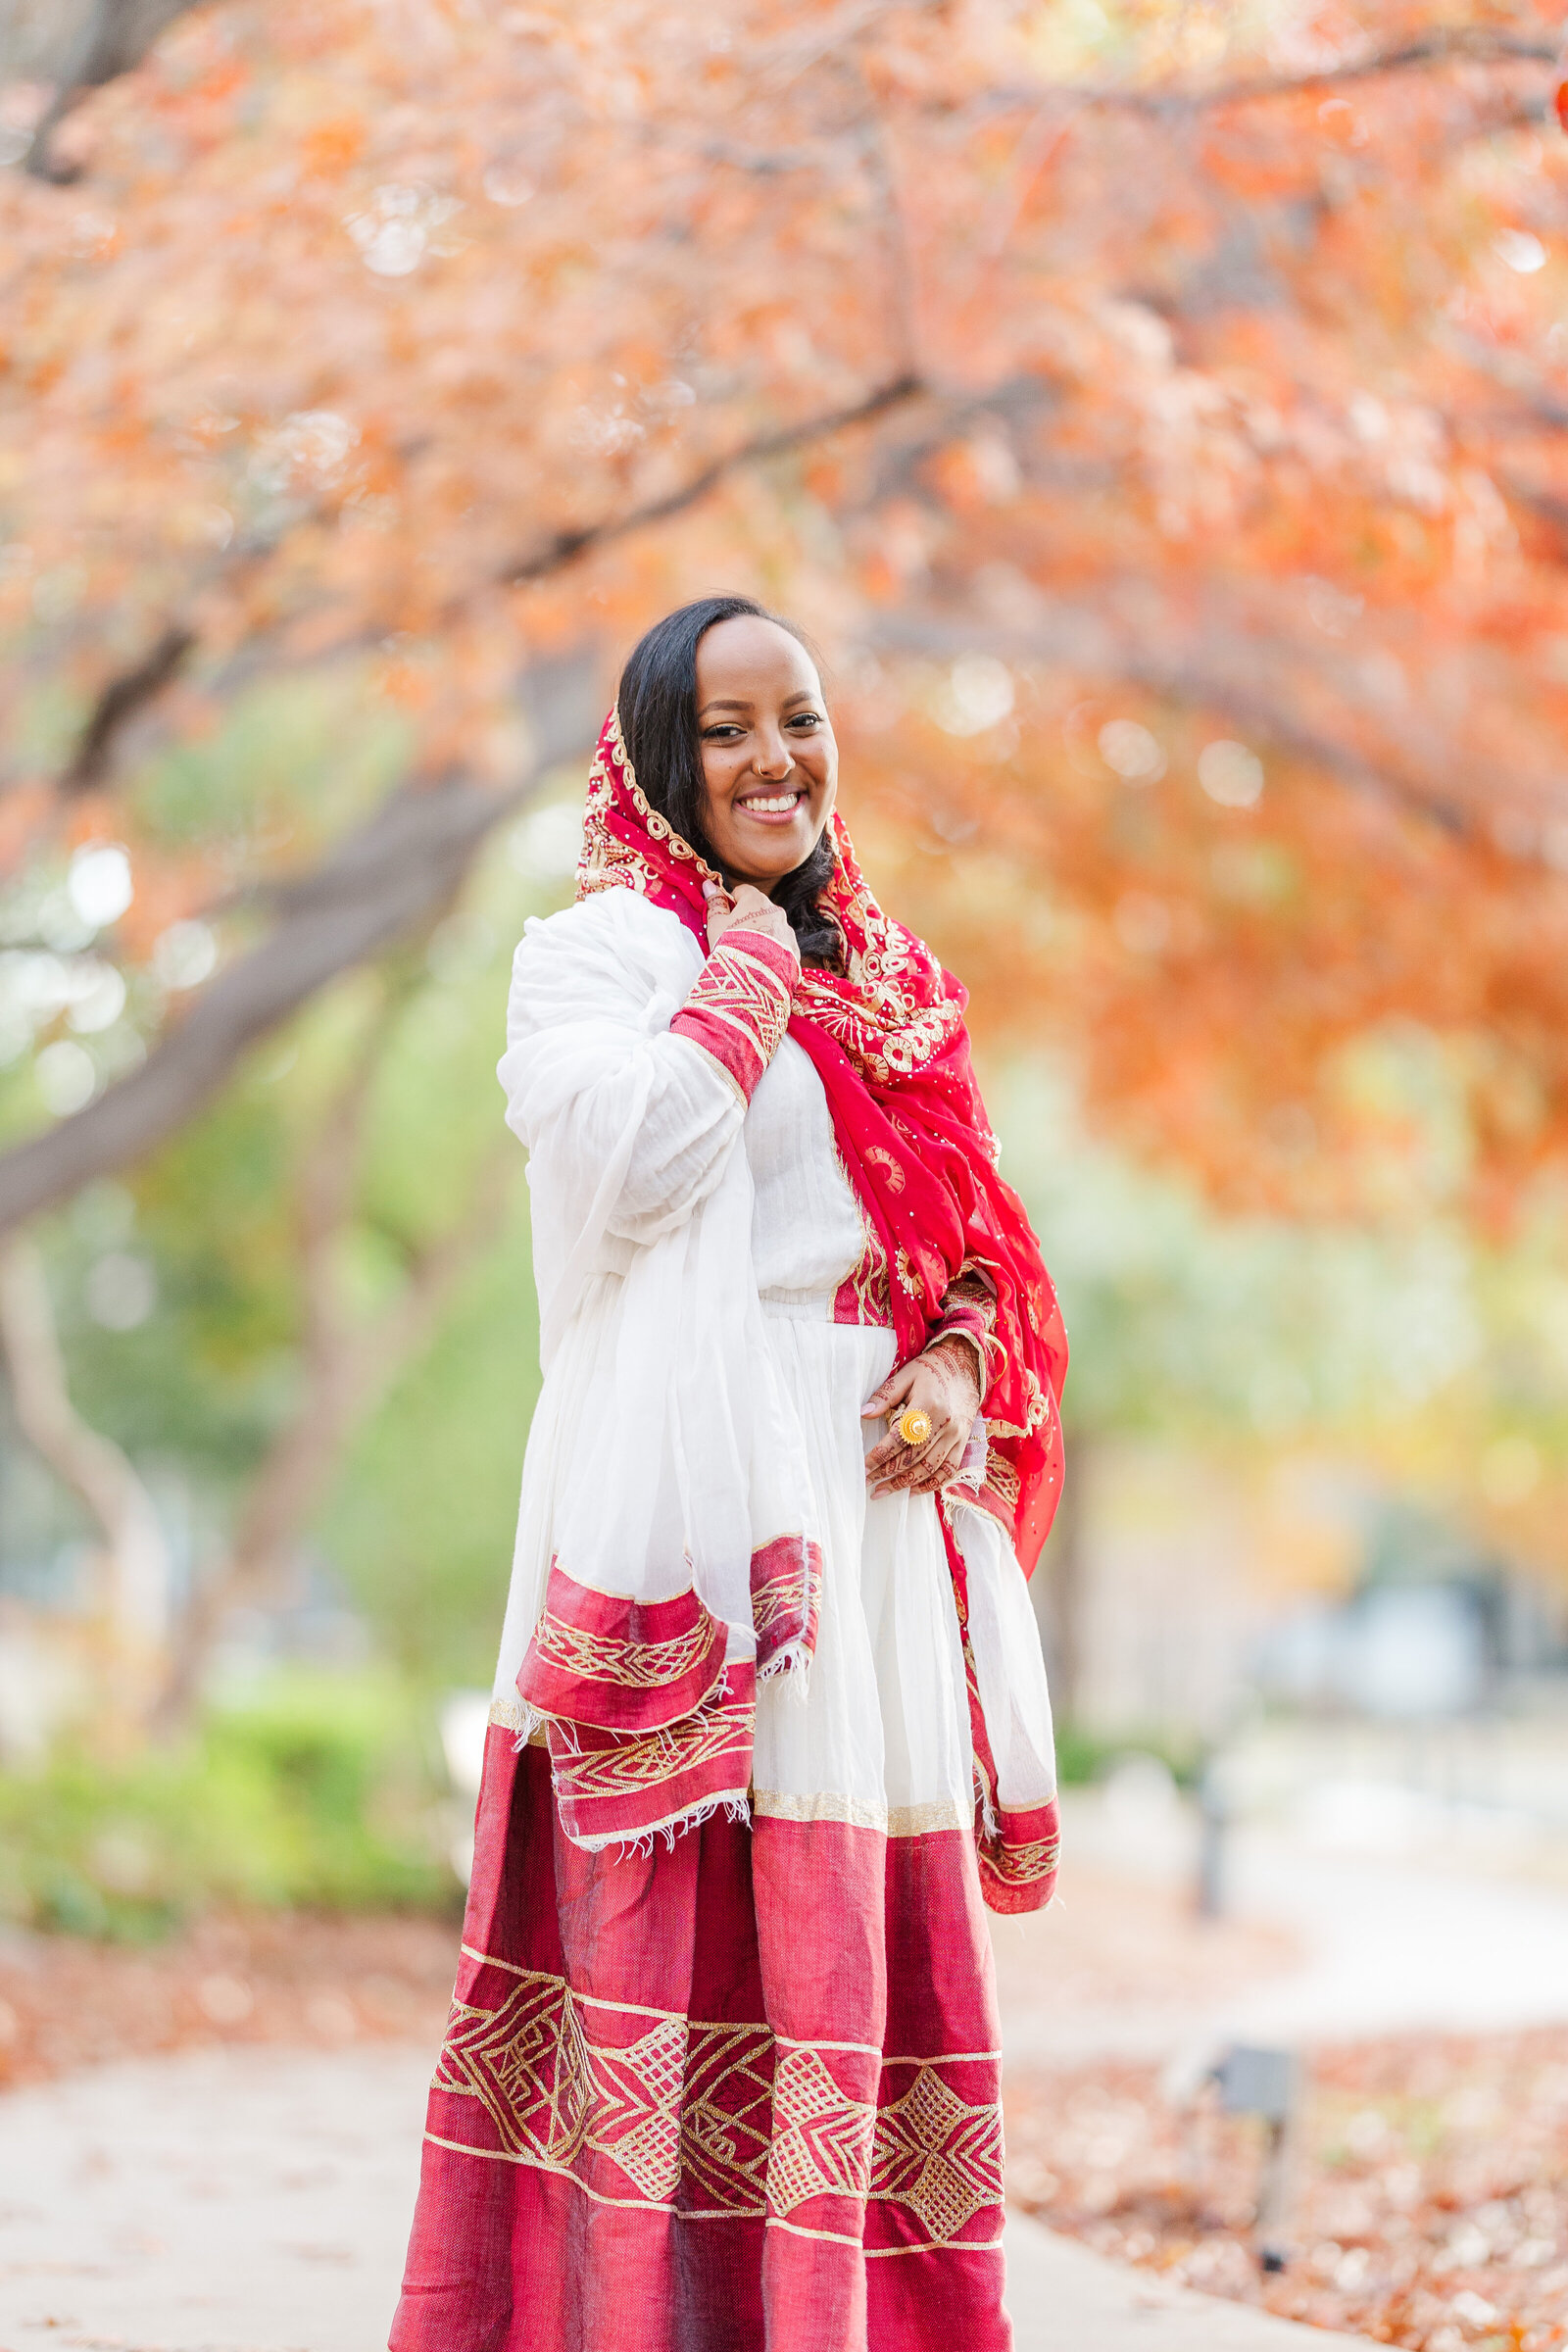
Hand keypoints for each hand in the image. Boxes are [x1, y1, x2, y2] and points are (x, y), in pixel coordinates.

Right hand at [706, 881, 795, 957]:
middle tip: (735, 938)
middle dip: (748, 919)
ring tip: (749, 952)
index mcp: (756, 899)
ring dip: (761, 934)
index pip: (742, 891)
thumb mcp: (716, 924)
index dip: (732, 904)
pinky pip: (781, 943)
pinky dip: (773, 949)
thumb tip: (709, 884)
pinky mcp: (794, 948)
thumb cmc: (730, 946)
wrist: (754, 977)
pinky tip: (762, 961)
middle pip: (758, 909)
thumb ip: (714, 903)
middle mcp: (776, 911)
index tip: (725, 919)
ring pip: (771, 926)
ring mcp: (786, 930)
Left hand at [862, 1338, 980, 1498]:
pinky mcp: (963, 1442)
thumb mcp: (906, 1375)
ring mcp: (956, 1436)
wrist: (966, 1367)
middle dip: (888, 1472)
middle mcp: (945, 1424)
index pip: (899, 1438)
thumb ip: (885, 1396)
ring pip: (930, 1468)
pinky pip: (949, 1471)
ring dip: (905, 1483)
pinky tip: (912, 1491)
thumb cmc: (930, 1370)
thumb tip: (863, 1414)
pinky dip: (931, 1485)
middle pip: (913, 1457)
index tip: (863, 1467)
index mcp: (928, 1406)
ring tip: (884, 1490)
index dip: (880, 1455)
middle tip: (868, 1482)